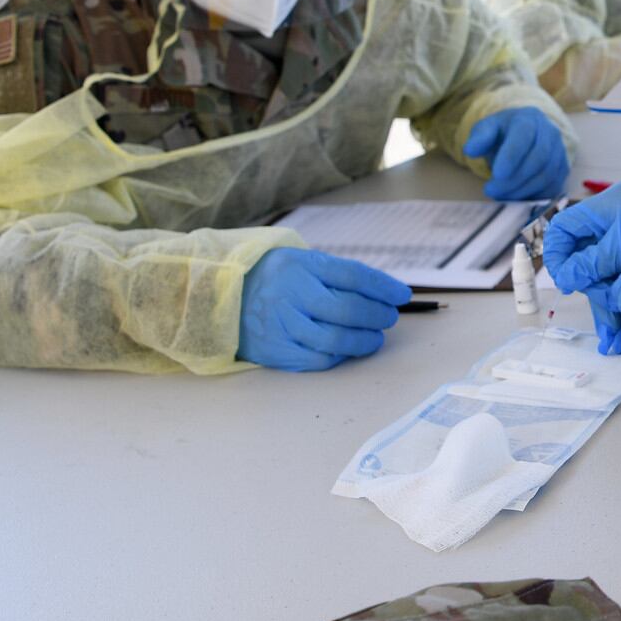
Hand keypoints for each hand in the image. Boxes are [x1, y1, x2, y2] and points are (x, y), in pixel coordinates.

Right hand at [238, 247, 410, 370]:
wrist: (218, 297)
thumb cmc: (273, 279)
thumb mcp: (299, 262)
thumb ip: (334, 275)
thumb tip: (383, 292)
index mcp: (298, 265)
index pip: (352, 275)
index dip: (383, 287)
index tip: (402, 295)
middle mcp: (289, 294)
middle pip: (348, 309)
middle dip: (377, 315)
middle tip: (389, 318)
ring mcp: (279, 324)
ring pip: (335, 338)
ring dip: (364, 340)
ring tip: (375, 338)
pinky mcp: (273, 350)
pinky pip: (318, 358)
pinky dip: (340, 355)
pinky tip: (348, 349)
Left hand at [464, 108, 569, 200]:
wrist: (525, 135)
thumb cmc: (503, 133)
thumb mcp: (487, 129)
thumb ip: (479, 137)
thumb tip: (470, 150)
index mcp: (529, 119)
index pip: (524, 136)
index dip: (511, 156)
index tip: (496, 174)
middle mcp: (549, 133)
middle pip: (538, 158)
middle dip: (514, 179)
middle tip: (491, 190)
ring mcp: (559, 152)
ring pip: (546, 175)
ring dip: (522, 190)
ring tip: (500, 195)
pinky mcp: (562, 170)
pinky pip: (552, 187)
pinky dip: (533, 196)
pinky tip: (514, 198)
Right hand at [543, 184, 620, 352]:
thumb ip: (594, 263)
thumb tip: (566, 280)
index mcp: (606, 209)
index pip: (563, 229)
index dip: (557, 255)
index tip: (567, 282)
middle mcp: (611, 224)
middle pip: (582, 260)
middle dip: (592, 291)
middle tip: (606, 313)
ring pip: (602, 277)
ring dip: (607, 306)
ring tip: (615, 339)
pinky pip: (620, 280)